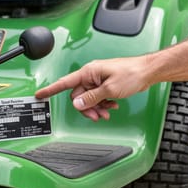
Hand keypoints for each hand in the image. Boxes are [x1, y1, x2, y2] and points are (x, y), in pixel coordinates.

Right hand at [35, 56, 150, 120]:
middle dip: (87, 107)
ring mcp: (99, 80)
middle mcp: (92, 75)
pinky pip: (98, 97)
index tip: (40, 95)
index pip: (65, 82)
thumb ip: (92, 98)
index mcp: (89, 72)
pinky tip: (112, 106)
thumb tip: (78, 104)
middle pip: (79, 96)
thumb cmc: (132, 73)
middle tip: (97, 115)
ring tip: (107, 112)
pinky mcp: (106, 84)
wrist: (147, 72)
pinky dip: (103, 104)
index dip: (51, 89)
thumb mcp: (110, 89)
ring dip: (97, 107)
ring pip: (89, 98)